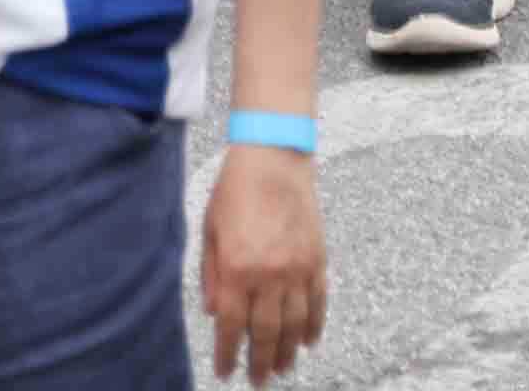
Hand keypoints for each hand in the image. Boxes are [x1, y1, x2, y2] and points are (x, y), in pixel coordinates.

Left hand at [199, 143, 327, 381]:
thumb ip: (211, 275)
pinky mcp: (317, 260)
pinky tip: (309, 342)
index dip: (228, 354)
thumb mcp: (210, 230)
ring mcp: (297, 270)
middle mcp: (269, 276)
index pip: (232, 326)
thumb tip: (215, 313)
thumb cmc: (235, 190)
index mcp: (237, 269)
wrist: (273, 158)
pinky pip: (318, 303)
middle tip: (258, 381)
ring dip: (288, 352)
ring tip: (282, 369)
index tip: (225, 372)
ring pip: (295, 325)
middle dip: (260, 363)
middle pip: (266, 333)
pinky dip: (315, 326)